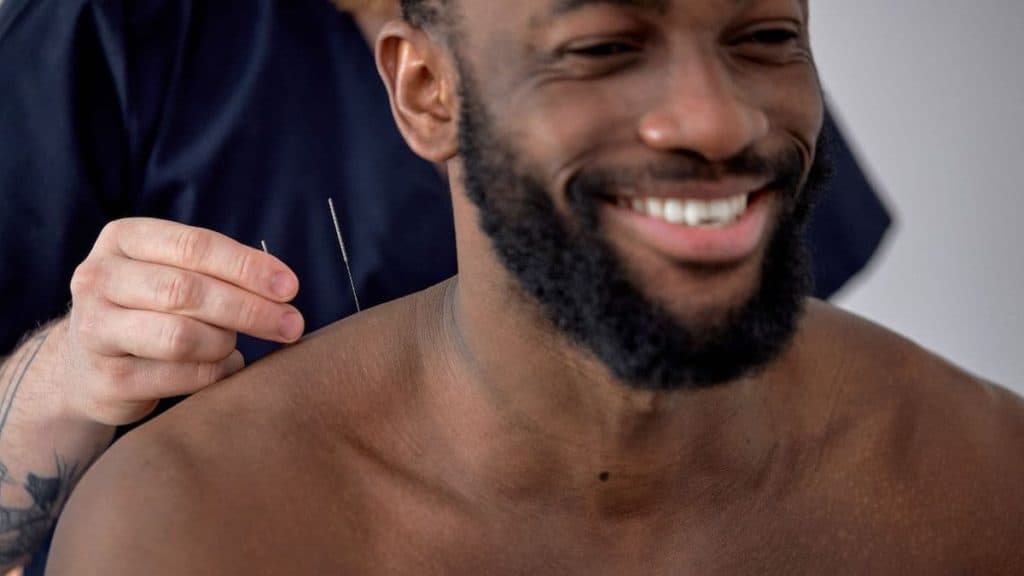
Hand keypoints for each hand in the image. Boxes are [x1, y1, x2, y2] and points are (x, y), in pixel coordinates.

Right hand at [59, 218, 303, 425]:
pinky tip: (225, 368)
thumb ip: (221, 271)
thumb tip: (284, 287)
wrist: (87, 365)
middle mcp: (98, 278)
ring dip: (225, 343)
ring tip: (236, 345)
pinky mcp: (106, 379)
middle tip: (291, 325)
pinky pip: (178, 376)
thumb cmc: (150, 307)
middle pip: (188, 291)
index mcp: (123, 239)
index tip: (290, 287)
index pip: (195, 246)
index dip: (248, 267)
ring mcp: (95, 330)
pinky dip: (214, 373)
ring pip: (181, 336)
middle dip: (250, 309)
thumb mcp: (174, 271)